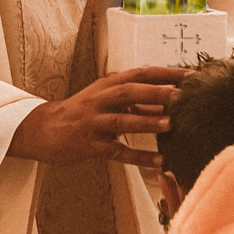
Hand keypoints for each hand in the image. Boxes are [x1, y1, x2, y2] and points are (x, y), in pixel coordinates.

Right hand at [8, 66, 187, 167]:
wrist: (43, 129)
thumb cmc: (81, 113)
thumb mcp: (106, 100)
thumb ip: (136, 101)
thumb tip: (169, 101)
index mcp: (106, 85)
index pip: (139, 73)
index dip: (164, 72)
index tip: (190, 74)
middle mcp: (99, 100)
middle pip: (129, 92)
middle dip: (156, 93)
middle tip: (182, 95)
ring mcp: (92, 123)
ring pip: (121, 120)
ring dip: (147, 122)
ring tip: (171, 125)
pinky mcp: (89, 145)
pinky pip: (116, 152)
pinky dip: (138, 156)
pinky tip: (158, 161)